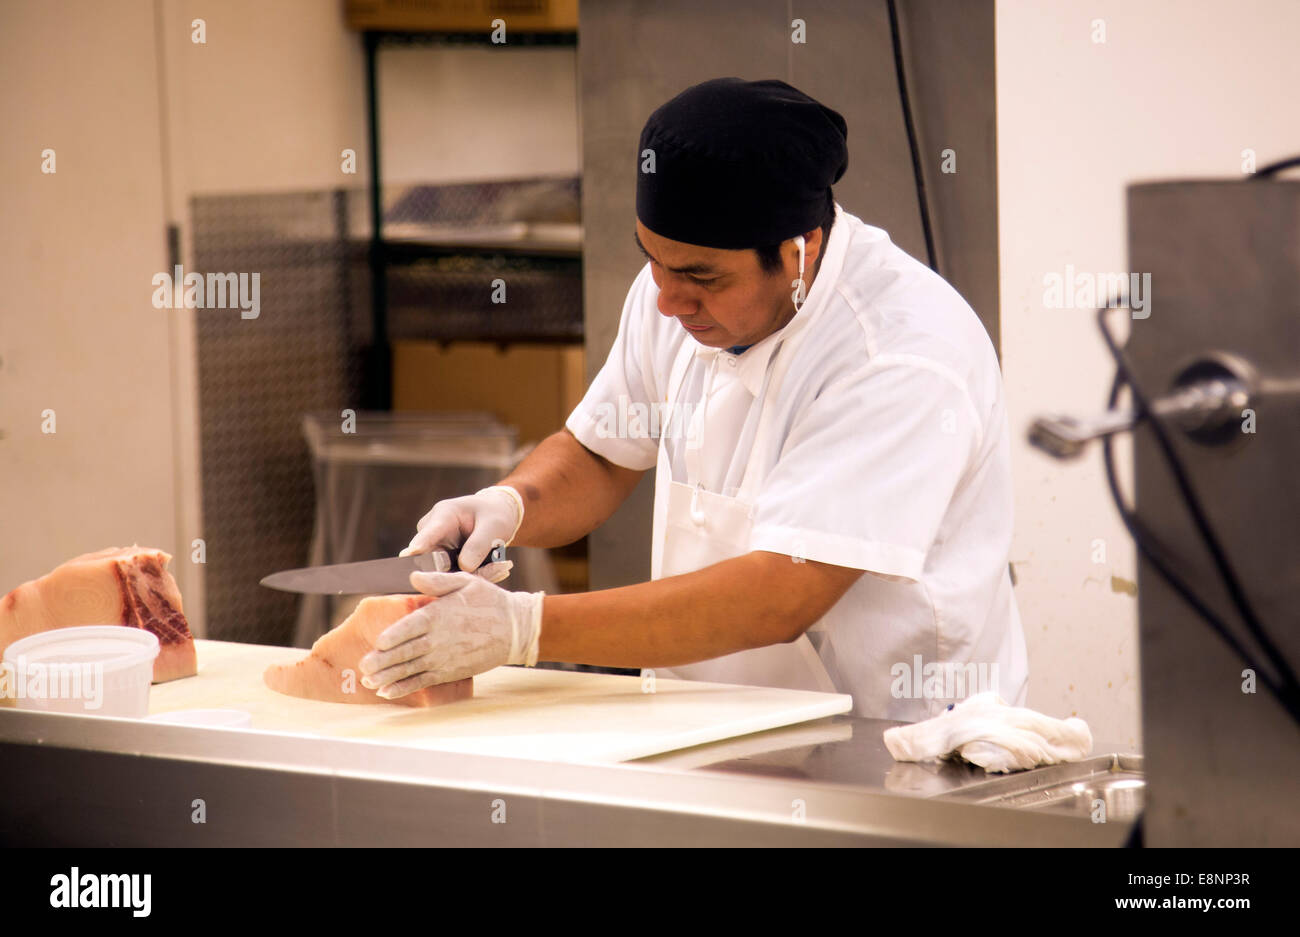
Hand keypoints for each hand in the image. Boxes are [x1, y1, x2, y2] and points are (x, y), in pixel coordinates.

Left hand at [359, 569, 543, 698]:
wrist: (514, 629)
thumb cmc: (489, 602)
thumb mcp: (465, 582)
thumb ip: (437, 581)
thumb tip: (413, 576)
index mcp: (439, 615)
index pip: (411, 628)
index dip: (394, 636)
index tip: (379, 642)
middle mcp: (438, 640)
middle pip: (405, 652)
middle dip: (382, 661)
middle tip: (363, 666)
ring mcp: (443, 659)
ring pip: (409, 670)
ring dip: (387, 676)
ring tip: (368, 682)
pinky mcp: (449, 672)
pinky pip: (422, 682)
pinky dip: (404, 687)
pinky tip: (387, 691)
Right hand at [399, 486, 523, 581]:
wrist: (493, 516)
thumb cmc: (494, 515)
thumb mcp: (494, 525)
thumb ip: (479, 544)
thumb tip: (464, 567)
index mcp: (444, 514)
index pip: (429, 533)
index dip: (419, 546)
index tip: (408, 556)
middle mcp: (431, 531)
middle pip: (430, 559)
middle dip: (451, 572)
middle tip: (480, 575)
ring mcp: (432, 547)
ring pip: (440, 571)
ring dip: (464, 576)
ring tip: (496, 568)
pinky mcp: (438, 561)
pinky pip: (448, 575)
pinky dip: (467, 576)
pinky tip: (491, 569)